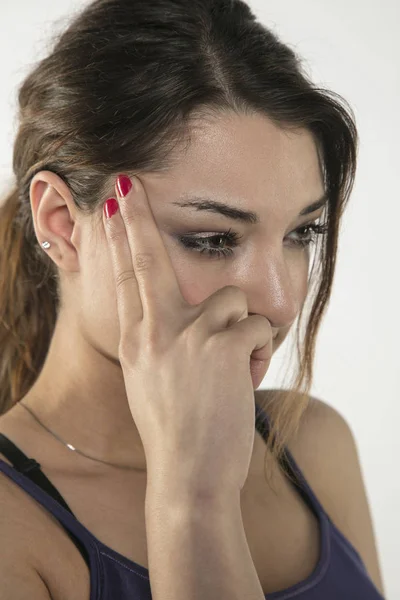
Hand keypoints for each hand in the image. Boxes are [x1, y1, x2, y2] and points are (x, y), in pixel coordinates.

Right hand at [103, 174, 272, 495]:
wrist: (188, 474)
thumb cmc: (174, 429)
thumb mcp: (149, 379)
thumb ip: (157, 341)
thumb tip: (175, 312)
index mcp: (136, 341)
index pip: (125, 279)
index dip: (120, 240)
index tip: (115, 208)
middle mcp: (156, 332)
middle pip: (148, 261)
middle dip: (138, 218)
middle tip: (129, 184)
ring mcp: (189, 336)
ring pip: (230, 299)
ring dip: (240, 329)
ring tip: (232, 367)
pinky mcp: (224, 344)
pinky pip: (256, 325)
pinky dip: (258, 351)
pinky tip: (244, 379)